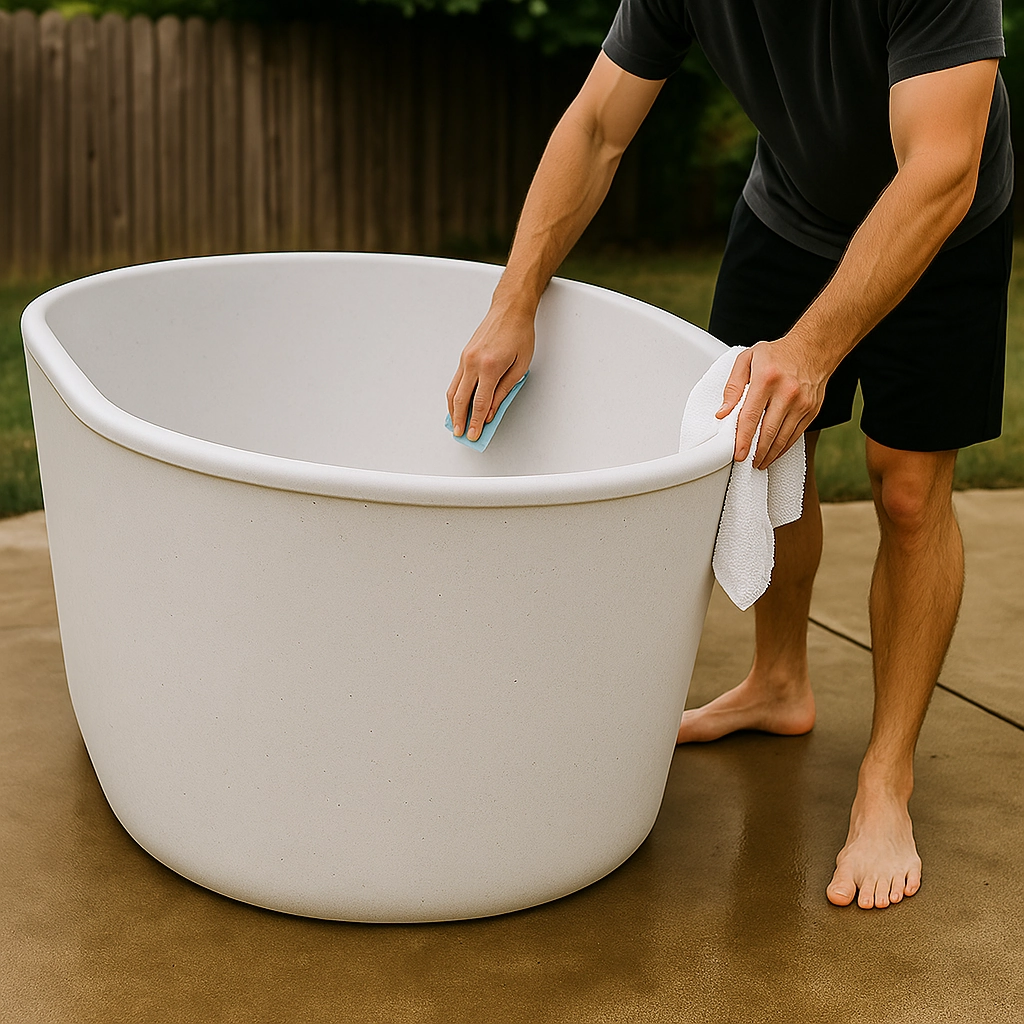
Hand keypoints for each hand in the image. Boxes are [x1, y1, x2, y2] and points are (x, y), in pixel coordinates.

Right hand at [447, 303, 534, 441]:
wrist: (510, 309)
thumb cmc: (519, 333)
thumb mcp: (520, 366)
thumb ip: (504, 391)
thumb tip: (491, 410)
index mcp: (490, 367)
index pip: (480, 403)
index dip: (476, 422)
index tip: (474, 435)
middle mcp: (473, 362)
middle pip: (461, 399)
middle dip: (460, 420)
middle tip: (461, 434)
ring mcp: (466, 358)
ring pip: (453, 390)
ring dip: (453, 409)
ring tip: (456, 424)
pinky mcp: (464, 355)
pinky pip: (455, 380)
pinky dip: (454, 395)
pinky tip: (456, 405)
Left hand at [717, 337, 829, 468]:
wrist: (813, 348)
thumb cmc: (776, 354)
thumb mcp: (747, 359)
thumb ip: (733, 386)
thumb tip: (723, 412)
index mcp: (767, 378)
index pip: (751, 416)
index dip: (743, 439)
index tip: (737, 454)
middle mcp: (787, 392)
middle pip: (769, 431)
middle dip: (756, 452)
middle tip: (746, 462)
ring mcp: (802, 403)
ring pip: (784, 437)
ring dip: (770, 453)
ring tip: (758, 462)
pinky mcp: (812, 410)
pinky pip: (796, 435)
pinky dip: (783, 447)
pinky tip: (774, 453)